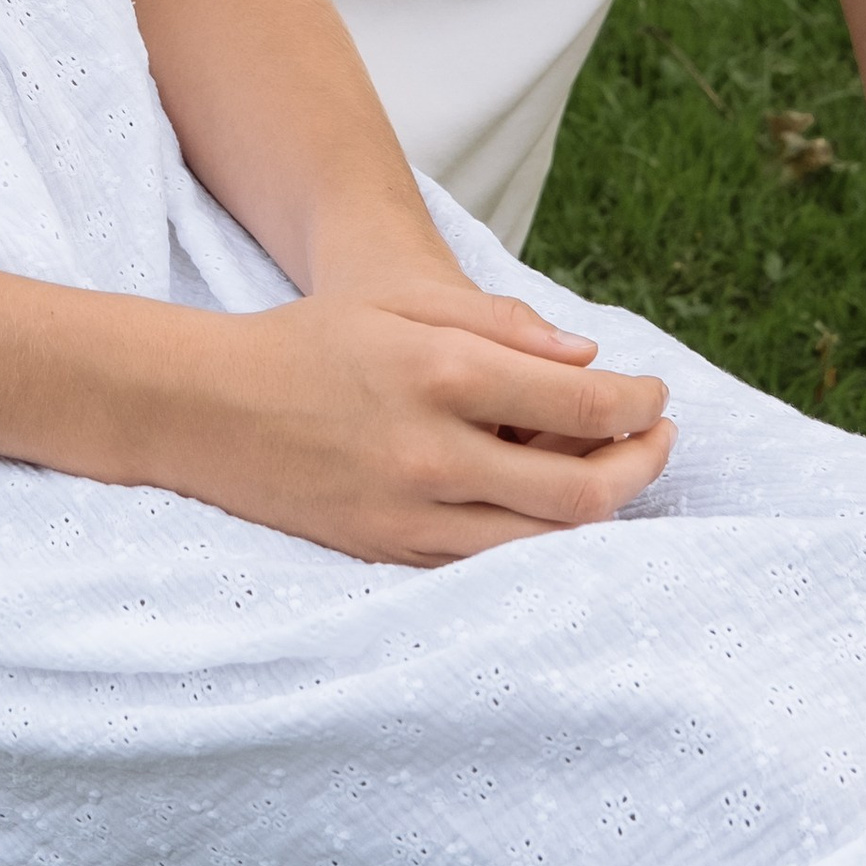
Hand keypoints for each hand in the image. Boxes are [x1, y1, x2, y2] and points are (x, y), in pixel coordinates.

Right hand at [169, 286, 676, 567]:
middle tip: (659, 440)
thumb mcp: (400, 300)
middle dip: (642, 467)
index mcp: (441, 373)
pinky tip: (550, 510)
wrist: (207, 409)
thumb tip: (588, 354)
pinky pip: (492, 565)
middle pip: (582, 492)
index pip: (582, 404)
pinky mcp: (391, 554)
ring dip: (600, 512)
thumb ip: (500, 322)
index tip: (654, 395)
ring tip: (616, 476)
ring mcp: (412, 514)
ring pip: (546, 543)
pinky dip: (538, 541)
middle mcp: (434, 453)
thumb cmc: (311, 341)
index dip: (638, 404)